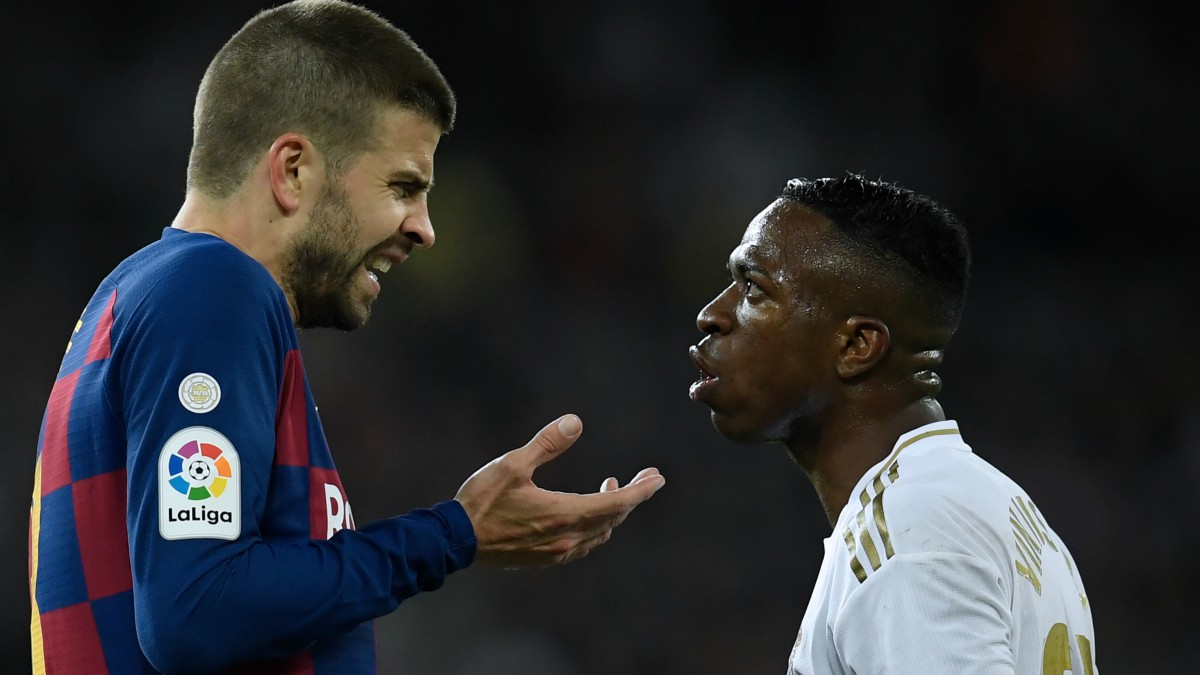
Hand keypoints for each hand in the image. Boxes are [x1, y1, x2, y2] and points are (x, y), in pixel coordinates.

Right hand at [454, 414, 665, 568]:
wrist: (455, 540)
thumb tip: (576, 422)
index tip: (658, 478)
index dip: (641, 490)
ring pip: (600, 532)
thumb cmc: (482, 500)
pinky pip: (583, 543)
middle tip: (645, 477)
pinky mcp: (545, 558)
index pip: (617, 503)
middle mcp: (568, 538)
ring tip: (610, 485)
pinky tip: (585, 511)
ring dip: (612, 511)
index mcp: (565, 514)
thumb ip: (547, 443)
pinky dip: (594, 525)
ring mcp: (557, 551)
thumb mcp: (513, 463)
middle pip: (613, 518)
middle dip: (632, 496)